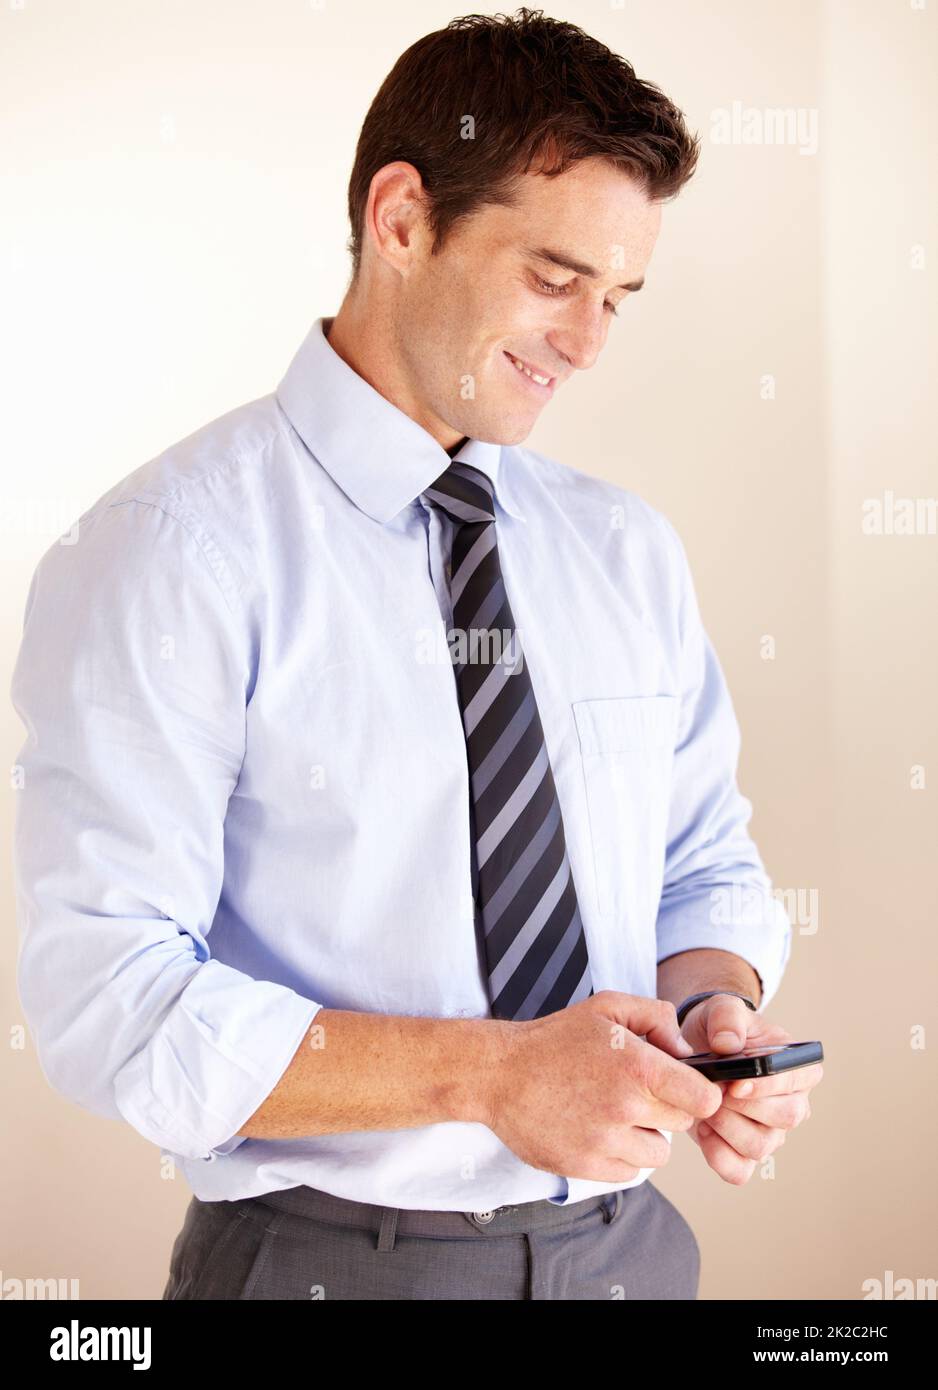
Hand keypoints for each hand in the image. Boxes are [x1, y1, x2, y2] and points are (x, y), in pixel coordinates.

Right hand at [485, 991, 722, 1183]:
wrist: (499, 1074)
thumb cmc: (554, 1039)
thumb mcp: (607, 1007)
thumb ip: (657, 1016)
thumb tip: (685, 1050)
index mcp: (638, 1067)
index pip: (704, 1099)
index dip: (699, 1092)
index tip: (684, 1087)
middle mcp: (626, 1108)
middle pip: (682, 1123)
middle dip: (667, 1107)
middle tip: (636, 1091)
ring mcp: (605, 1142)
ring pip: (657, 1152)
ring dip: (645, 1135)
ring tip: (615, 1112)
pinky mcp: (586, 1167)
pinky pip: (629, 1171)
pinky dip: (621, 1155)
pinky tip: (598, 1130)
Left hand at [680, 995, 823, 1185]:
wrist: (697, 1047)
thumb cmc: (720, 1029)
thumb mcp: (722, 1009)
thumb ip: (727, 1018)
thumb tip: (728, 1044)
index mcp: (797, 1068)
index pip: (800, 1081)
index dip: (770, 1087)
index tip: (736, 1083)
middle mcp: (791, 1104)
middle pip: (784, 1118)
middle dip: (743, 1107)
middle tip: (712, 1091)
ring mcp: (770, 1132)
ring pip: (760, 1147)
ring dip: (727, 1129)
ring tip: (704, 1107)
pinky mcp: (743, 1152)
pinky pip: (739, 1171)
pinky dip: (718, 1156)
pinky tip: (703, 1131)